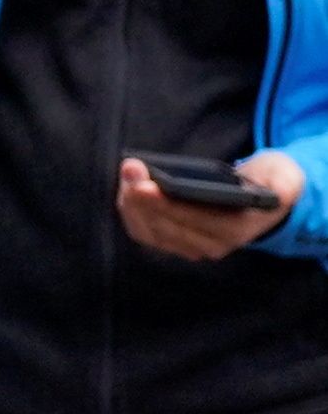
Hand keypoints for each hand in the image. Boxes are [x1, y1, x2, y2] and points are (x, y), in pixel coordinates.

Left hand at [117, 149, 301, 263]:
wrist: (260, 199)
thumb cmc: (269, 183)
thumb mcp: (285, 178)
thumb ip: (284, 185)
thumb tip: (276, 192)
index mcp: (237, 230)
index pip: (194, 221)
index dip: (166, 205)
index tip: (144, 186)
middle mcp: (212, 245)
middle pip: (165, 226)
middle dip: (141, 197)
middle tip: (130, 167)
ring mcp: (189, 246)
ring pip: (148, 230)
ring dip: (132, 202)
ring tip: (129, 171)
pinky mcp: (172, 240)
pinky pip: (143, 230)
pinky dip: (131, 208)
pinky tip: (128, 185)